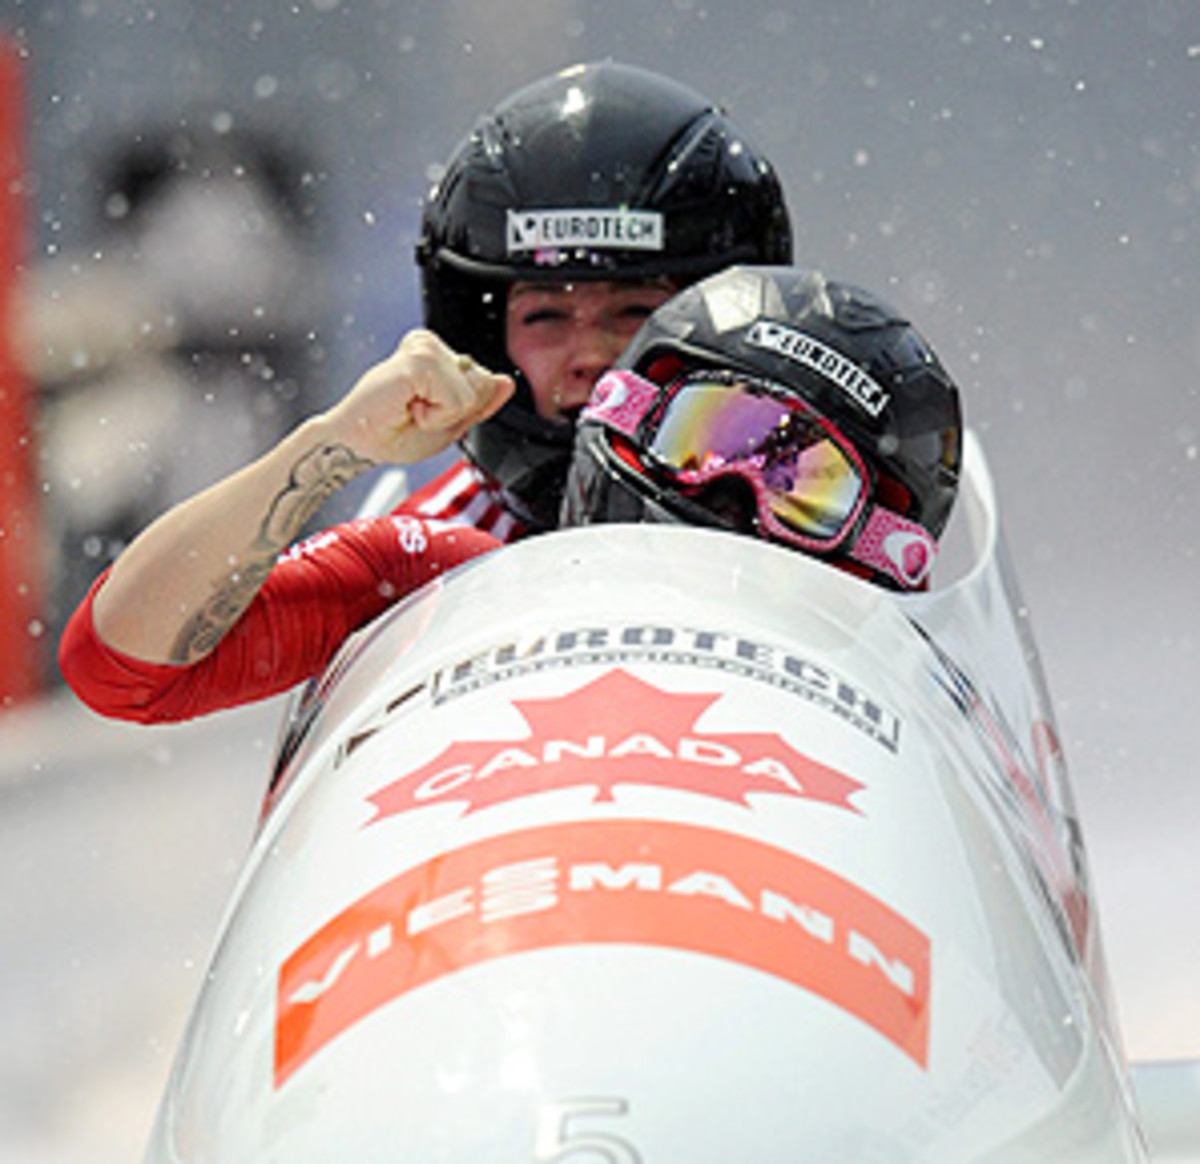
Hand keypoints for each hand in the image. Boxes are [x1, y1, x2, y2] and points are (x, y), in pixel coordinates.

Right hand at [327, 329, 514, 464]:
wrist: (360, 444)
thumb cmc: (394, 433)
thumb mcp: (450, 422)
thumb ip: (480, 403)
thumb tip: (505, 382)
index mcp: (439, 355)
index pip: (485, 381)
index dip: (464, 409)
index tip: (427, 411)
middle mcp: (431, 345)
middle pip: (483, 384)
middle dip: (457, 411)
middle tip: (418, 412)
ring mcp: (424, 349)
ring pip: (471, 393)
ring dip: (444, 415)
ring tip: (412, 409)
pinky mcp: (418, 361)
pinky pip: (456, 399)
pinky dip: (436, 416)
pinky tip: (408, 407)